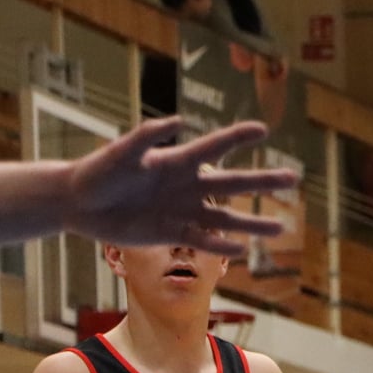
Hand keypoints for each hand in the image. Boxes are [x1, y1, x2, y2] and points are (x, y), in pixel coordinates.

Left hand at [63, 117, 298, 255]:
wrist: (79, 203)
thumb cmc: (98, 172)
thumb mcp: (120, 153)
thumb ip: (146, 137)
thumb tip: (179, 122)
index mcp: (177, 161)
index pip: (214, 147)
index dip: (238, 138)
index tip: (263, 130)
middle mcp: (187, 185)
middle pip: (233, 183)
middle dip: (263, 181)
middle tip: (293, 178)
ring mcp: (182, 211)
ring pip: (226, 218)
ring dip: (253, 223)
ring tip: (282, 229)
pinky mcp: (171, 233)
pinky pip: (202, 241)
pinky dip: (221, 246)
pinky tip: (242, 250)